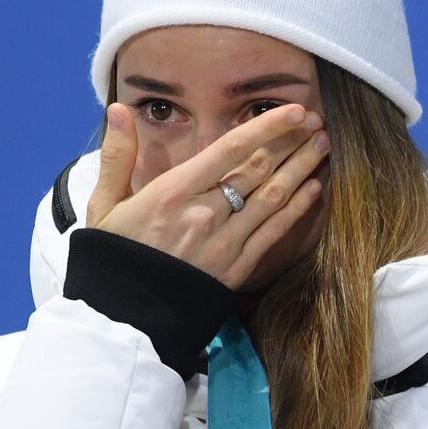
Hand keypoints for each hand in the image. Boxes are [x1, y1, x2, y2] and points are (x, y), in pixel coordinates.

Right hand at [85, 102, 330, 291]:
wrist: (123, 318)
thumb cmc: (113, 258)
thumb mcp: (104, 205)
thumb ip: (117, 156)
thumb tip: (119, 109)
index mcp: (172, 192)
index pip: (230, 149)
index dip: (267, 127)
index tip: (292, 109)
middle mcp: (205, 213)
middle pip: (259, 169)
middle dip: (291, 142)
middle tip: (315, 121)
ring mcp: (225, 242)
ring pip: (273, 197)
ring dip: (302, 168)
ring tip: (323, 145)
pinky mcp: (236, 268)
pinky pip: (273, 232)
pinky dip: (297, 208)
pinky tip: (313, 188)